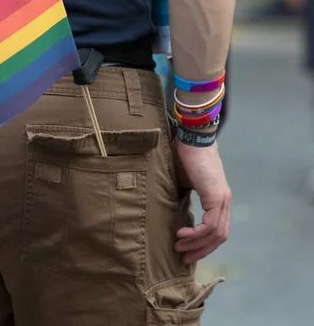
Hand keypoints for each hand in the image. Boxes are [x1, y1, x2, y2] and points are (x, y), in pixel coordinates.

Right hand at [173, 139, 230, 263]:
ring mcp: (222, 199)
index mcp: (218, 197)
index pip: (217, 229)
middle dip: (201, 250)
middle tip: (183, 257)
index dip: (203, 243)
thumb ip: (182, 197)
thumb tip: (171, 211)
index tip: (186, 250)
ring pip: (216, 233)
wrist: (191, 138)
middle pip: (220, 236)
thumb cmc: (183, 155)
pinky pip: (210, 225)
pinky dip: (196, 234)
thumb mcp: (182, 181)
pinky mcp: (216, 196)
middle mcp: (224, 200)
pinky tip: (182, 235)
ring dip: (197, 244)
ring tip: (179, 248)